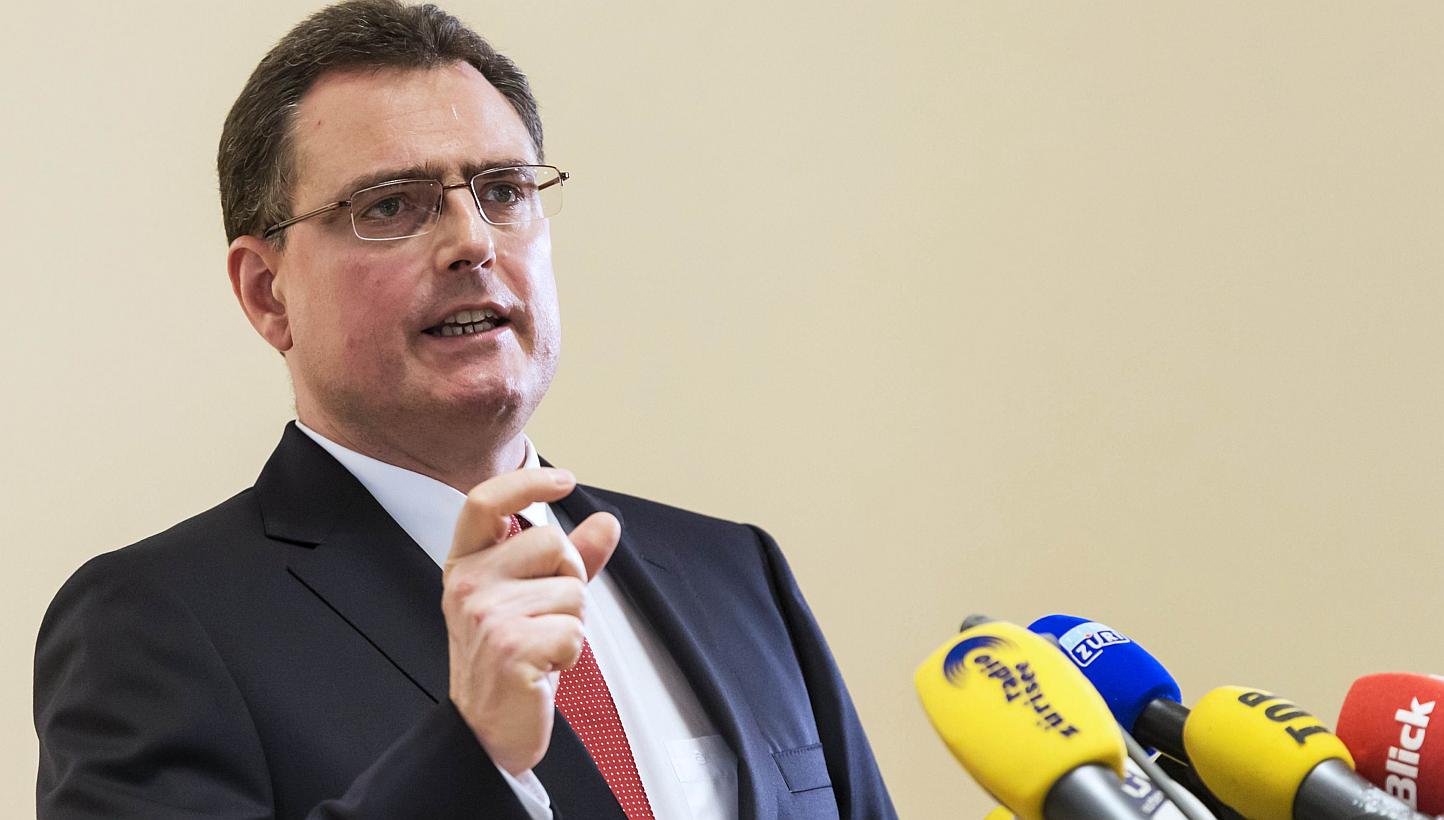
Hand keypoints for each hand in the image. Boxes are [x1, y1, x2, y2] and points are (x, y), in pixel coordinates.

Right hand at [442, 467, 619, 774]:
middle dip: (570, 579)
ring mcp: (486, 615)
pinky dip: (571, 652)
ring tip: (541, 646)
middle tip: (546, 616)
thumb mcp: (532, 599)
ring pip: (572, 590)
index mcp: (466, 565)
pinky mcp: (510, 648)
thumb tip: (606, 523)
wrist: (486, 731)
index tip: (564, 481)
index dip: (526, 481)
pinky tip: (544, 667)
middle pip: (553, 543)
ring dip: (572, 621)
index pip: (485, 501)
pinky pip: (574, 630)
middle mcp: (468, 584)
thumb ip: (569, 559)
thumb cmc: (508, 660)